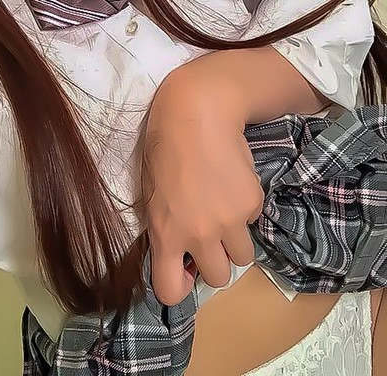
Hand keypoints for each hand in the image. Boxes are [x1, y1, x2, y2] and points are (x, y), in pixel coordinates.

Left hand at [142, 59, 264, 306]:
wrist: (197, 112)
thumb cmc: (165, 146)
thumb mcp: (151, 193)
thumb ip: (164, 227)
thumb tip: (177, 250)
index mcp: (165, 233)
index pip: (170, 291)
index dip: (178, 285)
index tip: (182, 270)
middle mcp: (198, 235)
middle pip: (218, 278)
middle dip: (215, 261)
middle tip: (209, 235)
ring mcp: (228, 221)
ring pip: (242, 256)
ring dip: (234, 240)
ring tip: (223, 209)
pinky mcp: (251, 204)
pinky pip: (252, 222)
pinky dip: (245, 209)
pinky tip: (231, 182)